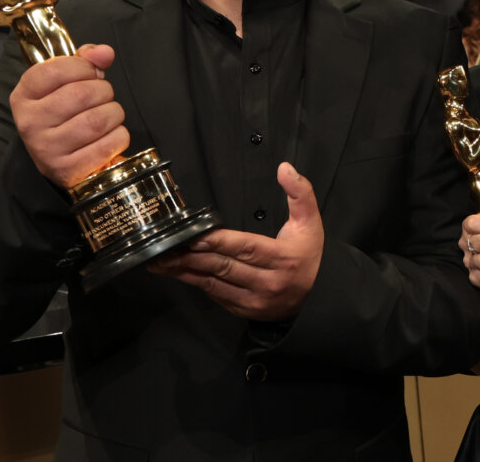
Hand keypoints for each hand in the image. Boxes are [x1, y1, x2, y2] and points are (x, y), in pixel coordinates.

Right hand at [10, 43, 129, 186]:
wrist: (61, 162)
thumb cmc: (65, 116)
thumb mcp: (65, 85)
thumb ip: (85, 61)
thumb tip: (104, 53)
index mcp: (23, 96)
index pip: (55, 69)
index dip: (82, 66)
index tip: (91, 73)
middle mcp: (30, 123)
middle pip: (81, 94)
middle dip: (103, 90)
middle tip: (103, 96)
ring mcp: (47, 149)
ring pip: (98, 119)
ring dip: (114, 113)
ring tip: (108, 115)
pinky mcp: (68, 170)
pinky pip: (110, 143)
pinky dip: (119, 135)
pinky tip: (110, 135)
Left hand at [148, 162, 323, 320]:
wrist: (318, 298)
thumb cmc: (309, 256)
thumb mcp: (311, 222)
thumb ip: (300, 193)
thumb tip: (284, 168)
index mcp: (282, 258)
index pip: (247, 248)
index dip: (220, 242)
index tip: (196, 237)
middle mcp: (268, 282)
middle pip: (224, 267)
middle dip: (192, 257)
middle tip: (165, 248)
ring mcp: (254, 300)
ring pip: (215, 284)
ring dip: (186, 272)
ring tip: (161, 262)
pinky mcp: (244, 310)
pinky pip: (216, 295)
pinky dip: (197, 283)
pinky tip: (180, 272)